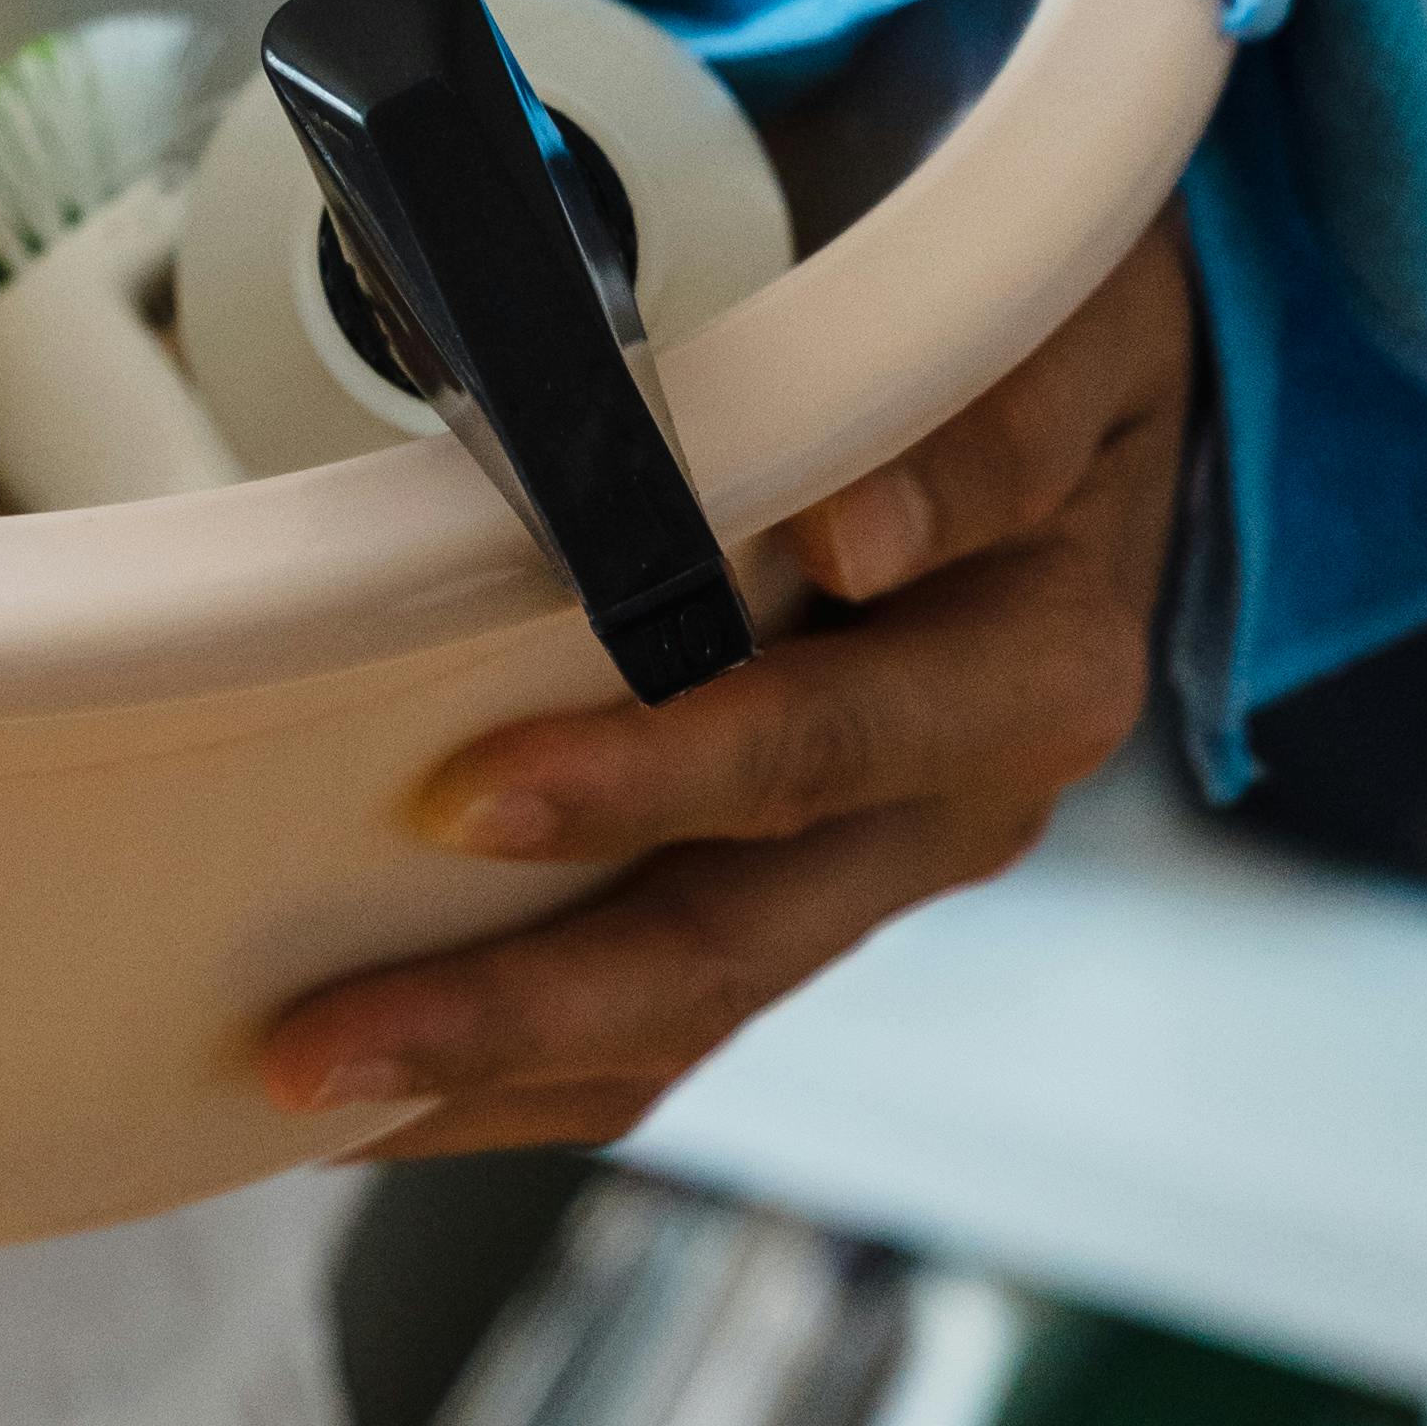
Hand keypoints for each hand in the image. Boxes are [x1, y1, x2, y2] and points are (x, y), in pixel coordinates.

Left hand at [262, 217, 1193, 1159]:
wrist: (1117, 415)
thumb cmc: (1050, 346)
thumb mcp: (1057, 336)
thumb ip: (975, 428)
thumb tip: (850, 528)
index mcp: (1027, 669)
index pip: (817, 741)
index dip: (647, 777)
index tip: (471, 800)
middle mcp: (961, 802)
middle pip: (728, 936)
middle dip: (518, 994)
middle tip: (323, 1029)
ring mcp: (883, 863)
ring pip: (687, 1006)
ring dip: (496, 1057)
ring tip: (310, 1083)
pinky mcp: (817, 887)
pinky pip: (674, 1009)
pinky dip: (529, 1064)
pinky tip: (385, 1088)